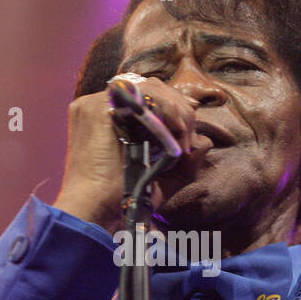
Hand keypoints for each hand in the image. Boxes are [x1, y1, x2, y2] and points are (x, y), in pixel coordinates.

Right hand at [53, 75, 199, 237]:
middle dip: (179, 109)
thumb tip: (205, 141)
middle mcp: (103, 107)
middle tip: (186, 140)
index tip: (189, 131)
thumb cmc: (126, 198)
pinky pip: (139, 95)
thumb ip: (186, 160)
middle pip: (152, 88)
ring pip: (149, 88)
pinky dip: (164, 108)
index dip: (175, 107)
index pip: (150, 96)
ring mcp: (96, 104)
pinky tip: (173, 130)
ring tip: (181, 139)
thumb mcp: (165, 178)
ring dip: (175, 110)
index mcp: (113, 118)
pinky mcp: (95, 108)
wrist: (98, 211)